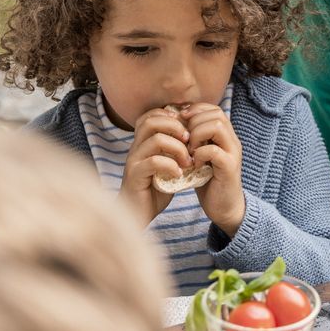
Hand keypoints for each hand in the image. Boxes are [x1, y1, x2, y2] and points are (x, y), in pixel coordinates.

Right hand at [120, 106, 192, 224]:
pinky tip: (179, 174)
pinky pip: (154, 161)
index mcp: (142, 142)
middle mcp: (135, 147)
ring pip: (156, 139)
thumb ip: (175, 152)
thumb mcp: (168, 166)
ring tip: (188, 161)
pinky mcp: (135, 175)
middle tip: (190, 141)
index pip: (152, 115)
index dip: (172, 117)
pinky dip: (171, 165)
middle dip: (176, 127)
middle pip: (152, 120)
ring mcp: (133, 160)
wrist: (138, 215)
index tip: (188, 129)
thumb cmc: (154, 191)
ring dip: (178, 148)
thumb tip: (195, 137)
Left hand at [184, 103, 245, 234]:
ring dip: (197, 135)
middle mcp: (232, 141)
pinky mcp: (230, 168)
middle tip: (184, 139)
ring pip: (217, 126)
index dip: (195, 110)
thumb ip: (193, 140)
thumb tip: (174, 123)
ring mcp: (233, 153)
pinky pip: (214, 150)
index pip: (213, 109)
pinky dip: (200, 154)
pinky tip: (194, 164)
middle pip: (216, 113)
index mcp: (225, 136)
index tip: (180, 123)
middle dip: (194, 122)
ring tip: (189, 150)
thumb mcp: (199, 156)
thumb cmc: (208, 181)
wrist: (223, 208)